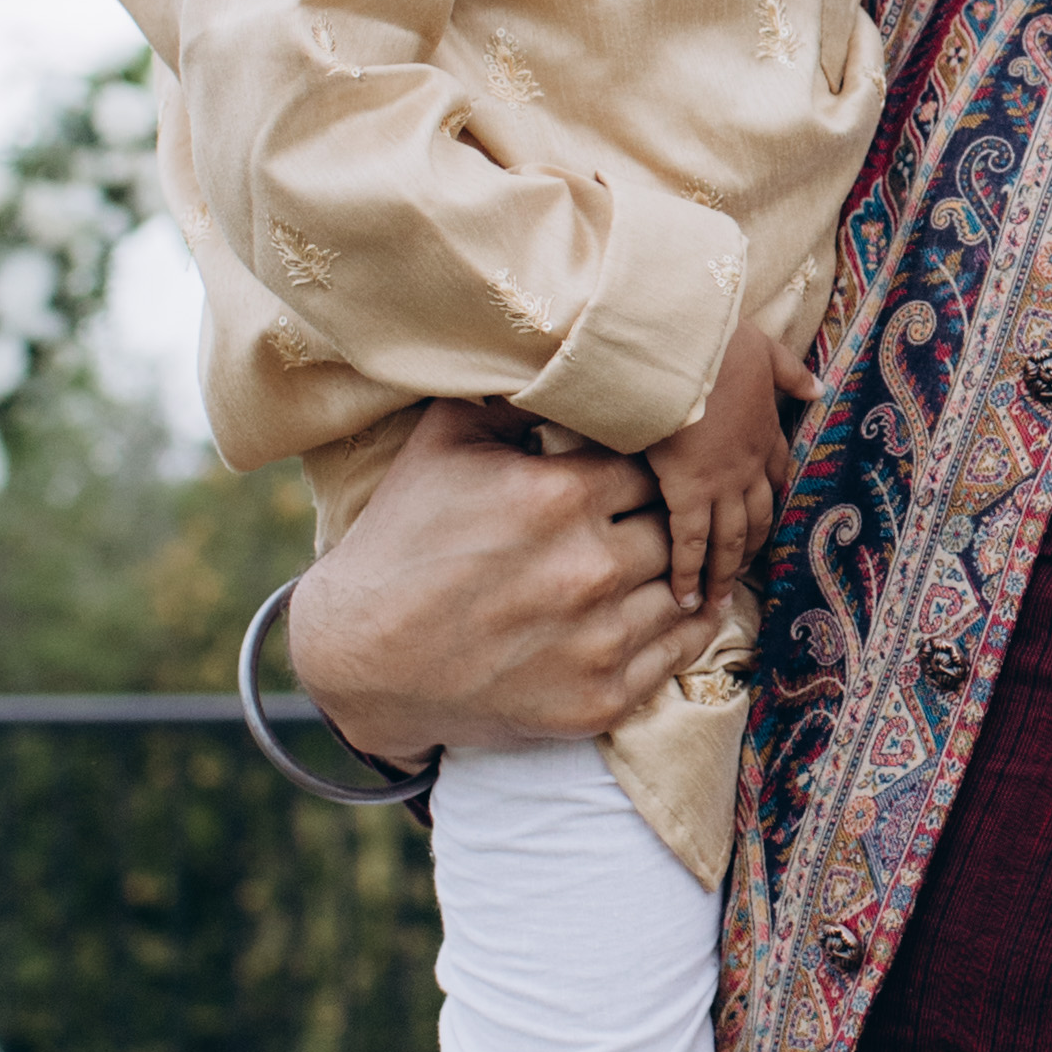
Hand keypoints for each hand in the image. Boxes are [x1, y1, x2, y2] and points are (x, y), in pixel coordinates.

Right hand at [286, 399, 697, 764]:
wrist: (361, 658)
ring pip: (684, 590)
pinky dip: (690, 628)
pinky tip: (689, 607)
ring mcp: (597, 640)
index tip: (652, 468)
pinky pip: (678, 653)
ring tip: (688, 557)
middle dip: (672, 516)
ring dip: (685, 572)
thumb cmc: (403, 539)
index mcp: (559, 496)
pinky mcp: (598, 698)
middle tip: (670, 512)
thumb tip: (573, 353)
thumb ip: (516, 396)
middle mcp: (587, 569)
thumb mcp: (444, 442)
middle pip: (676, 526)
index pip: (655, 465)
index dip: (656, 465)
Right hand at [642, 333, 810, 620]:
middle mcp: (749, 465)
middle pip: (758, 517)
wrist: (685, 349)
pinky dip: (689, 573)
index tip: (767, 517)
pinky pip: (692, 543)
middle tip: (744, 576)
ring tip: (716, 604)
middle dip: (752, 549)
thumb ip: (792, 373)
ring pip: (730, 539)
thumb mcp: (765, 350)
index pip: (776, 474)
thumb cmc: (716, 344)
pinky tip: (685, 599)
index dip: (772, 498)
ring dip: (724, 573)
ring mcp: (722, 483)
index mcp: (765, 431)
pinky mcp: (690, 492)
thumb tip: (820, 388)